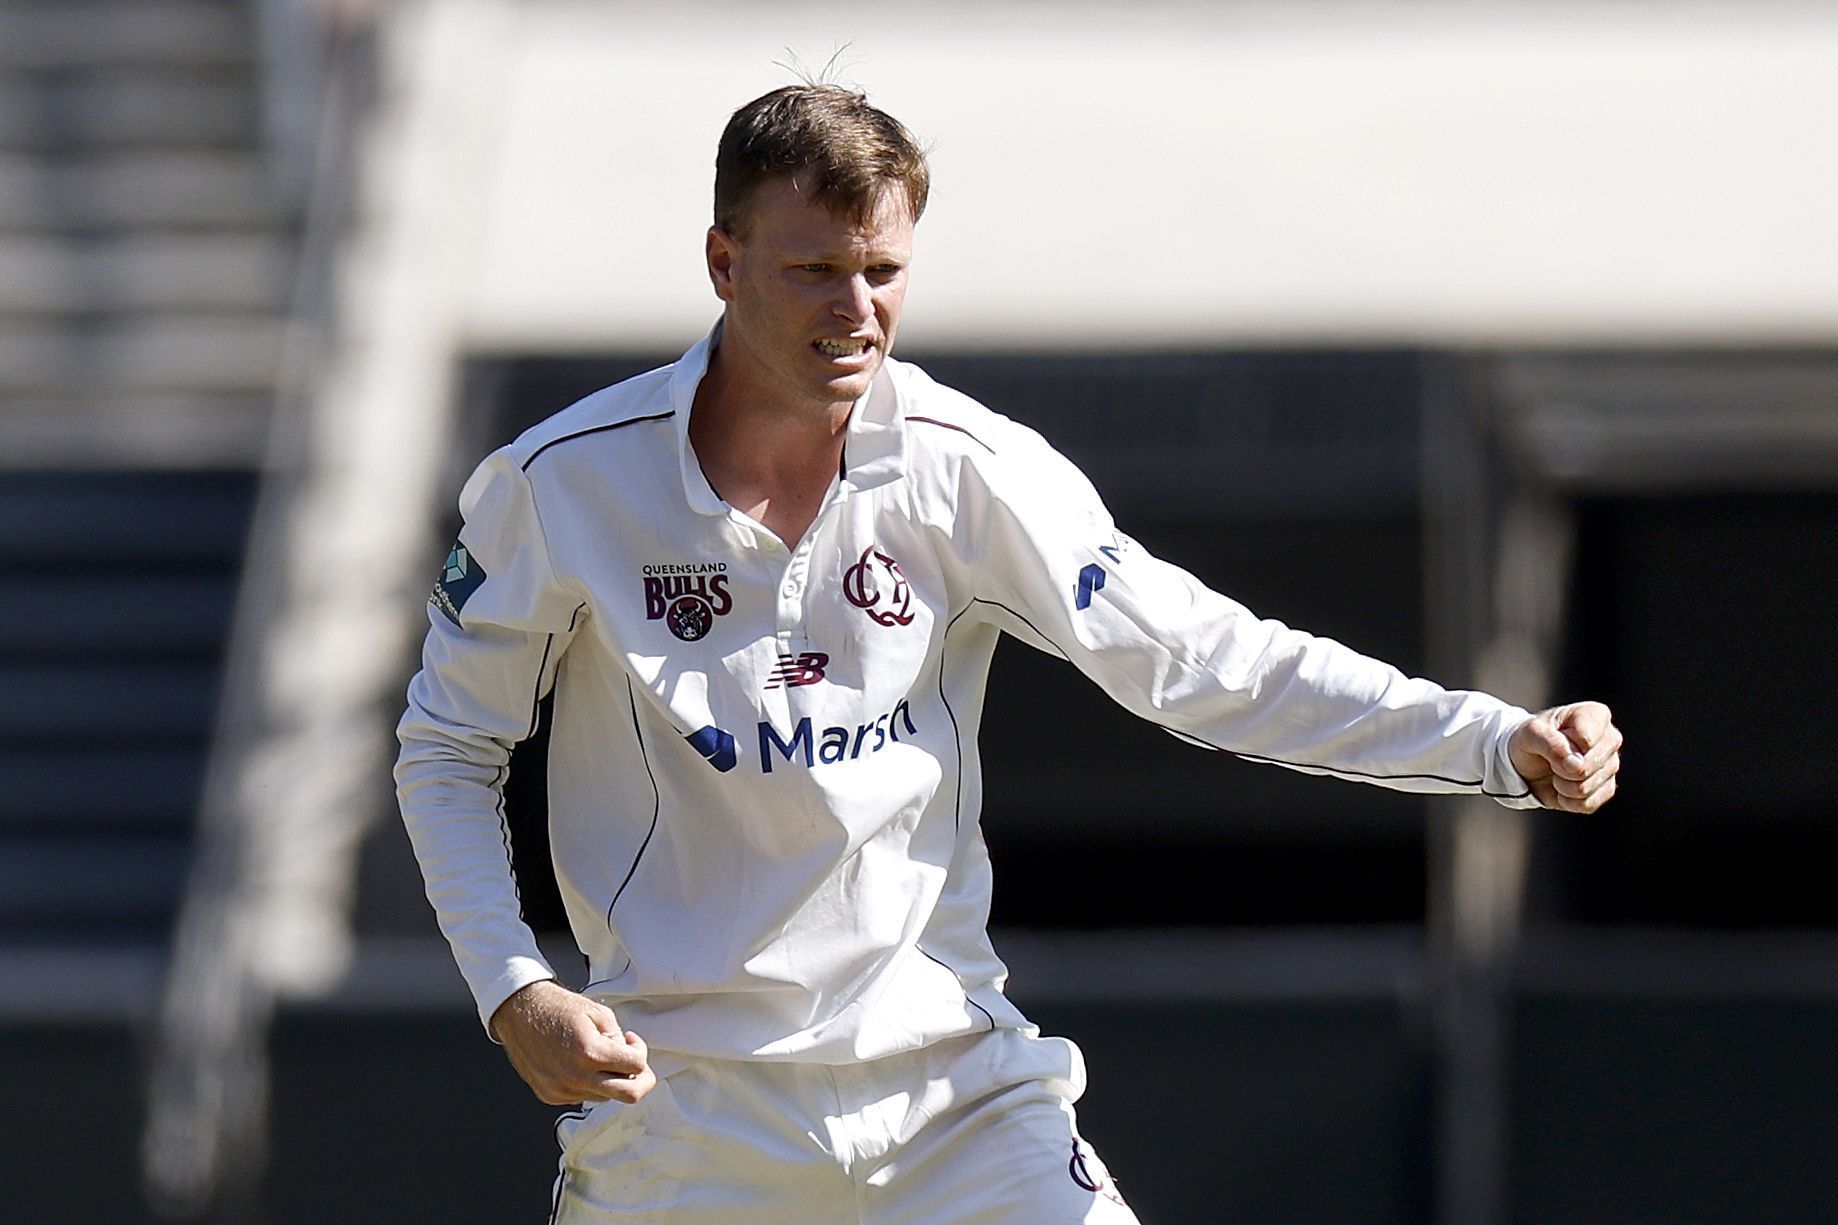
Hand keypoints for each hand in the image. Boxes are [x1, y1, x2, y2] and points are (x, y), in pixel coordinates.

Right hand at [488, 980, 656, 1105]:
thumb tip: (629, 1060)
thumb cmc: (557, 1008)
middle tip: (638, 1068)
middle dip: (641, 1082)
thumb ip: (620, 1039)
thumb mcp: (599, 1014)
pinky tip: (580, 1064)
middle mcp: (576, 1077)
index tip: (633, 1043)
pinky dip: (589, 1084)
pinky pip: (583, 1096)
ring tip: (599, 1057)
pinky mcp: (551, 1096)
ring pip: (605, 1097)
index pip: (636, 1066)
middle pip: (629, 1095)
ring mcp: (562, 1090)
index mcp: (591, 1053)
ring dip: (611, 1080)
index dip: (640, 1051)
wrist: (520, 1013)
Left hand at [1508, 701, 1622, 812]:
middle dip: (1560, 768)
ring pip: (1586, 787)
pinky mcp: (1607, 790)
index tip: (1552, 738)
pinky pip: (1587, 804)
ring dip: (1561, 785)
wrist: (1527, 763)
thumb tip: (1576, 766)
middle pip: (1589, 766)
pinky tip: (1562, 787)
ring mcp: (1612, 765)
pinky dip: (1567, 800)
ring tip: (1556, 770)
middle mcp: (1610, 739)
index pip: (1585, 739)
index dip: (1562, 746)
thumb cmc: (1532, 740)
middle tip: (1551, 758)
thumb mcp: (1531, 734)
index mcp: (1595, 715)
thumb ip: (1551, 743)